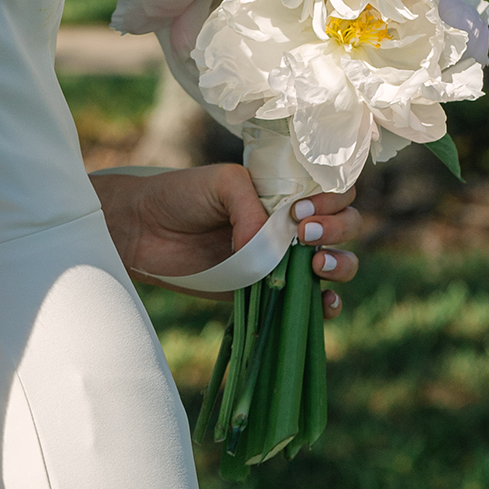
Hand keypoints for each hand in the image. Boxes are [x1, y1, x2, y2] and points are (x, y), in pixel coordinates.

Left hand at [93, 164, 361, 317]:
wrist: (142, 230)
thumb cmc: (182, 196)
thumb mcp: (222, 184)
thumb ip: (252, 208)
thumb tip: (271, 248)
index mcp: (288, 191)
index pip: (335, 192)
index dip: (332, 199)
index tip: (302, 208)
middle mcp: (292, 225)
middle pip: (346, 226)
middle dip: (337, 229)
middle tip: (303, 233)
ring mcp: (283, 259)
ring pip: (337, 263)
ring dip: (340, 264)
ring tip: (316, 264)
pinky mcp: (268, 291)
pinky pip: (309, 302)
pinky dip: (325, 305)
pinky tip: (323, 302)